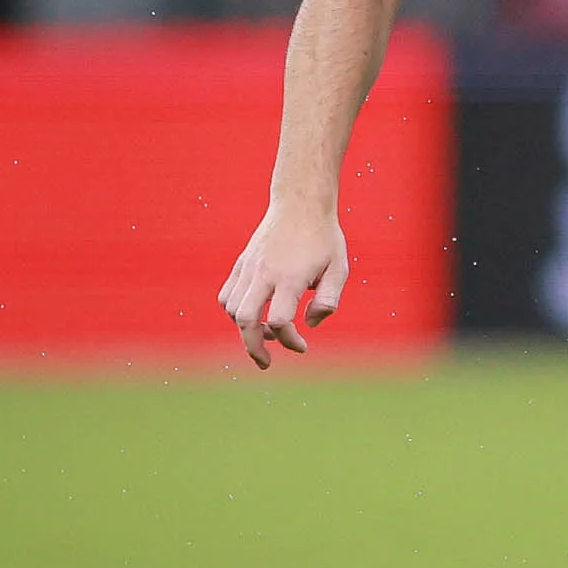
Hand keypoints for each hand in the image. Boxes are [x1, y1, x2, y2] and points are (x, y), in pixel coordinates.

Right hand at [218, 202, 347, 368]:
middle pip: (245, 320)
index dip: (289, 340)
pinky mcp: (241, 263)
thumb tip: (309, 324)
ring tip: (267, 333)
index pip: (278, 321)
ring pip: (232, 309)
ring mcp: (249, 267)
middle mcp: (264, 273)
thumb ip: (329, 301)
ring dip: (245, 329)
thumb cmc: (324, 238)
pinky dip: (235, 312)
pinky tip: (253, 314)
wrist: (300, 203)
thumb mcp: (339, 269)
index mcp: (289, 276)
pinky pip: (227, 295)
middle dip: (253, 347)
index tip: (303, 345)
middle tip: (266, 363)